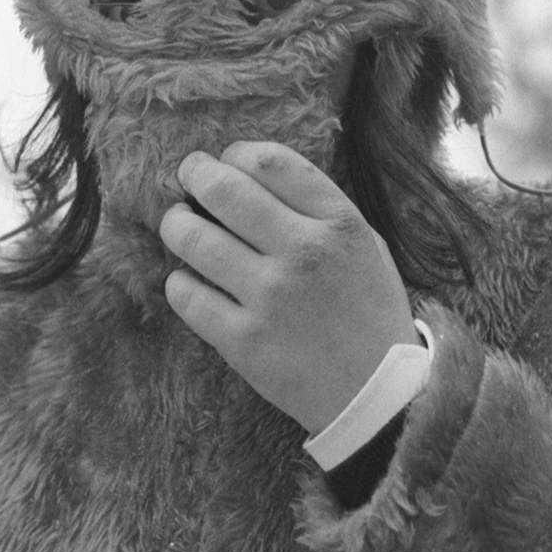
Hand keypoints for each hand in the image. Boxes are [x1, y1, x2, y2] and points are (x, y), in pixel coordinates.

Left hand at [158, 143, 415, 432]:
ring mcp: (270, 298)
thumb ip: (318, 209)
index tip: (226, 162)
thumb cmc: (368, 314)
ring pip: (192, 237)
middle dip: (194, 174)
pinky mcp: (243, 341)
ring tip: (179, 227)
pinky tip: (191, 282)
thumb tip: (251, 175)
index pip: (270, 162)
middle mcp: (304, 253)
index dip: (235, 154)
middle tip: (188, 178)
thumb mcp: (366, 246)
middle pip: (222, 189)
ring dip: (176, 225)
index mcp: (339, 224)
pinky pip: (185, 294)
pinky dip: (179, 282)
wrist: (376, 396)